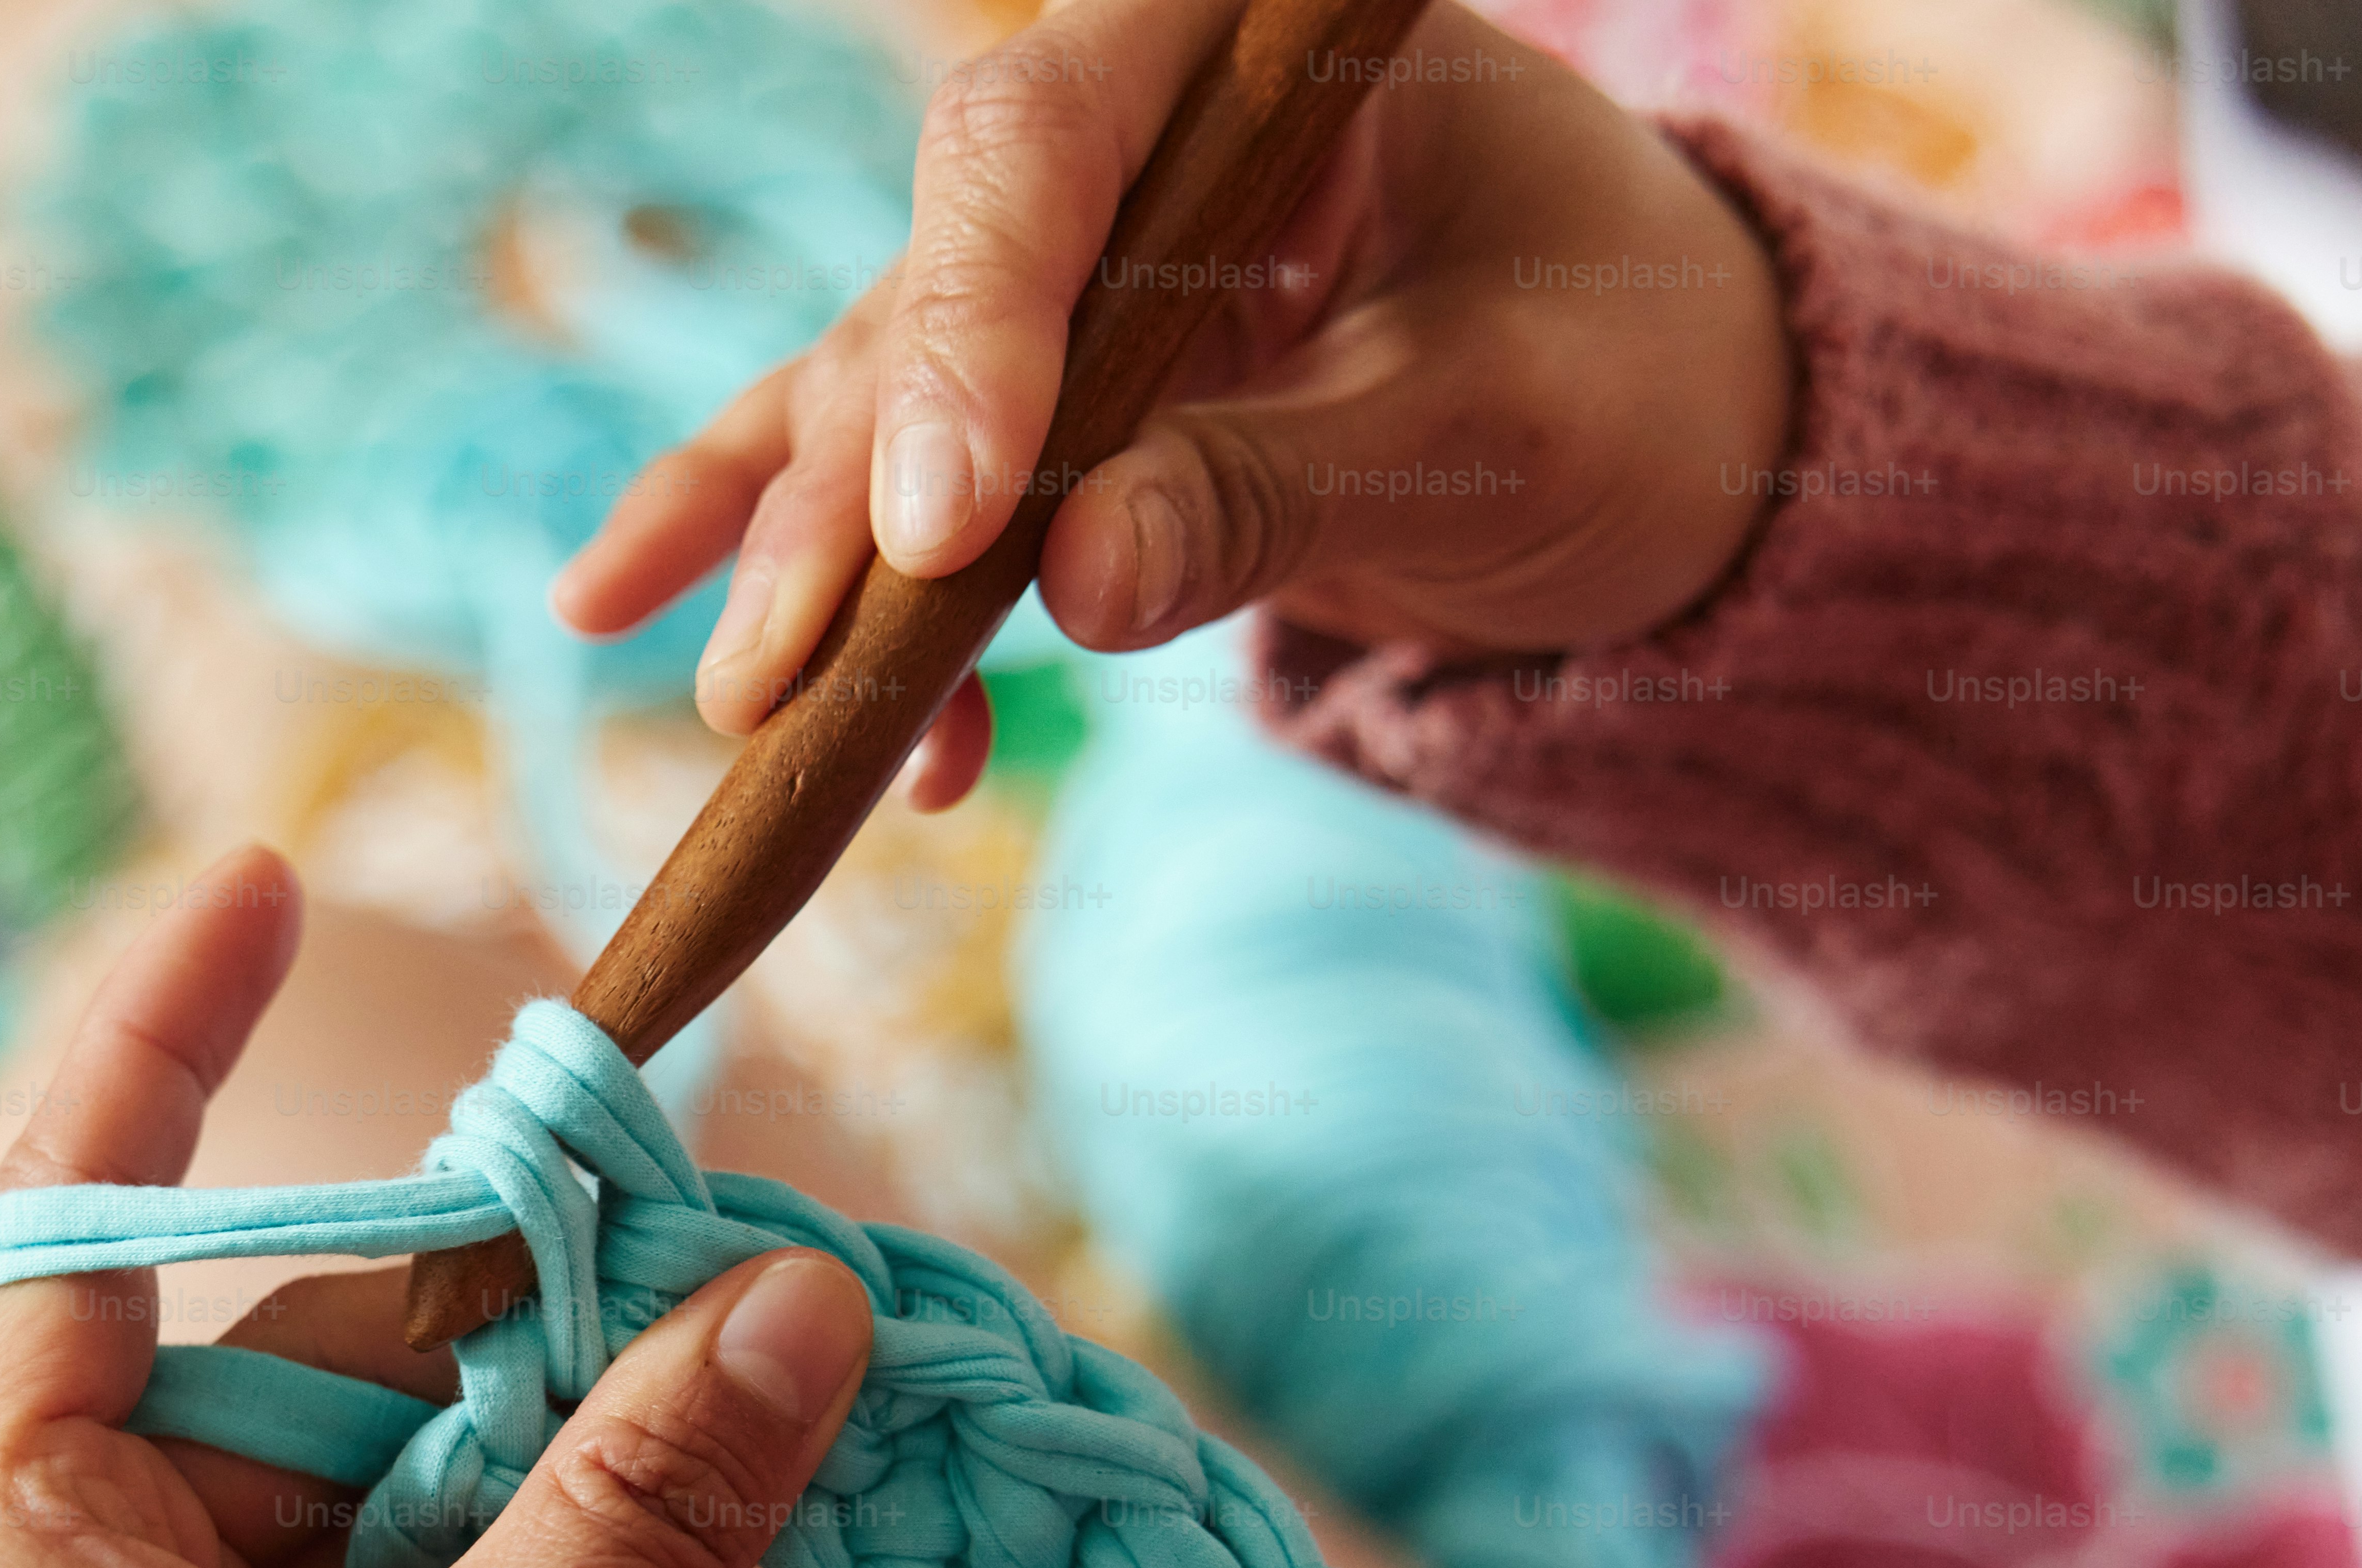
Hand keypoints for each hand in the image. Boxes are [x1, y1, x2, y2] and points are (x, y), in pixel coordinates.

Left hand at [0, 848, 877, 1567]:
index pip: (65, 1228)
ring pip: (379, 1481)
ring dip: (547, 1439)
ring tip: (729, 1389)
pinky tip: (672, 1541)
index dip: (159, 1043)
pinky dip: (540, 1557)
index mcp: (4, 1560)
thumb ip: (631, 1505)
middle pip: (286, 1358)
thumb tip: (791, 1304)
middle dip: (485, 1300)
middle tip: (689, 1235)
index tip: (258, 878)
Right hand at [557, 0, 1795, 793]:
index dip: (968, 332)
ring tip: (753, 708)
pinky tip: (690, 659)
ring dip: (808, 563)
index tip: (939, 525)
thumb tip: (1081, 586)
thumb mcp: (1495, 425)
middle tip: (790, 662)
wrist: (1670, 429)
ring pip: (876, 397)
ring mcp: (1066, 274)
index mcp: (1254, 46)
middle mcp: (1129, 132)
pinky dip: (805, 578)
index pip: (1045, 146)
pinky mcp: (1036, 409)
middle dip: (847, 490)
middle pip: (932, 285)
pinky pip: (885, 481)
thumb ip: (1282, 482)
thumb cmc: (1630, 372)